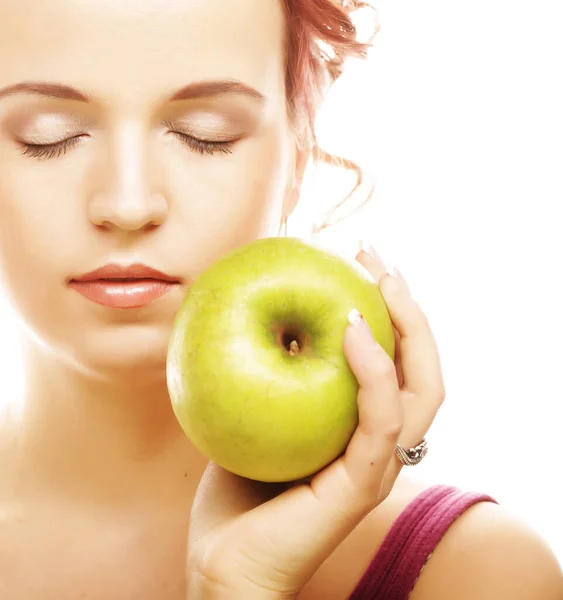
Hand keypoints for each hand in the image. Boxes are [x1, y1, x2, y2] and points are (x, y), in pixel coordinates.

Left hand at [186, 246, 445, 598]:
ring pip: (422, 390)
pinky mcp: (361, 484)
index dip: (389, 307)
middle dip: (407, 306)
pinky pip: (382, 422)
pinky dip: (374, 372)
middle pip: (422, 366)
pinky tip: (352, 330)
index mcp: (363, 425)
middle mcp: (381, 441)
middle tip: (376, 256)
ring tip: (382, 281)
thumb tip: (271, 309)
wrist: (225, 560)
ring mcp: (377, 464)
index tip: (361, 259)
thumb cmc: (239, 484)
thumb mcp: (256, 407)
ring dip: (407, 328)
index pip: (396, 360)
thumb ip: (271, 366)